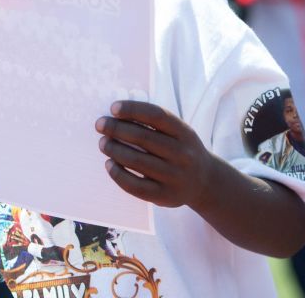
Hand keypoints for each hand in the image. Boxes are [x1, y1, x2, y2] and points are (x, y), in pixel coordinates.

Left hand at [95, 100, 215, 208]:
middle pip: (143, 138)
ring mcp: (175, 177)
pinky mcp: (165, 196)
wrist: (204, 182)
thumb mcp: (178, 132)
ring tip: (103, 143)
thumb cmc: (181, 150)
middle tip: (100, 125)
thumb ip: (153, 124)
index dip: (133, 109)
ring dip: (114, 149)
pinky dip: (118, 174)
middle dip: (116, 129)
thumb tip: (115, 116)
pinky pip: (136, 186)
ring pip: (137, 161)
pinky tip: (109, 164)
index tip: (113, 108)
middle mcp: (182, 154)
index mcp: (185, 133)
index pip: (157, 115)